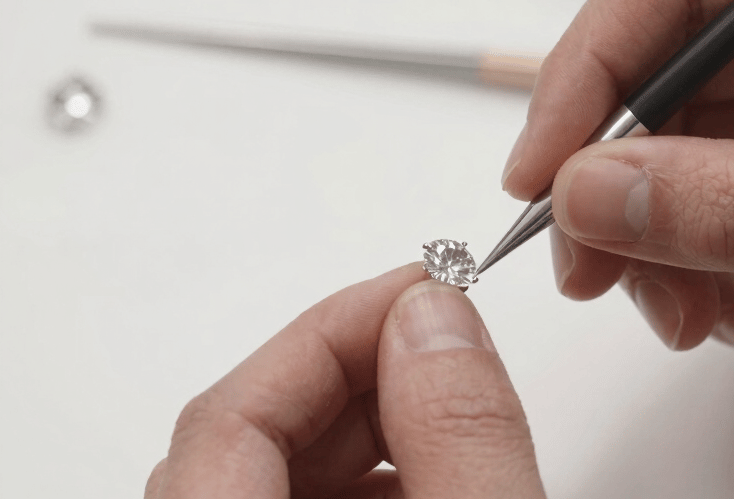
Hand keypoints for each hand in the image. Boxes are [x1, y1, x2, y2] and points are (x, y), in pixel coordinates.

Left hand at [144, 263, 545, 498]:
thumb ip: (460, 440)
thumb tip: (436, 319)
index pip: (228, 417)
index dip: (332, 331)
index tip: (428, 288)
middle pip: (250, 438)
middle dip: (363, 375)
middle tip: (451, 340)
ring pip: (282, 475)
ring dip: (375, 430)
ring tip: (460, 417)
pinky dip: (375, 482)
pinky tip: (439, 479)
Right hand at [502, 0, 733, 376]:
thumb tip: (594, 192)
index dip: (591, 80)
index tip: (541, 176)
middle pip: (673, 76)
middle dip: (628, 192)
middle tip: (603, 277)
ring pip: (689, 143)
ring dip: (672, 243)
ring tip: (706, 317)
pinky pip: (727, 185)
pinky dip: (717, 257)